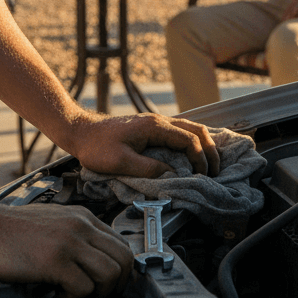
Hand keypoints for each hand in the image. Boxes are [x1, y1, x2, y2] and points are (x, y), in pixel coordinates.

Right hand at [0, 200, 131, 297]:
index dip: (122, 270)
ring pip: (111, 274)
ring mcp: (69, 242)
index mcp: (82, 217)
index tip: (109, 285)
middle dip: (118, 285)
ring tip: (76, 296)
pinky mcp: (54, 260)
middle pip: (125, 260)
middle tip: (97, 296)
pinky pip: (84, 288)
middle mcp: (81, 226)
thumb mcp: (52, 221)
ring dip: (98, 294)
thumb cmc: (8, 228)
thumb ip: (75, 234)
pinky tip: (56, 296)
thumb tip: (92, 259)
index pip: (122, 244)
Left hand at [66, 112, 220, 177]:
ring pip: (190, 128)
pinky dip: (192, 142)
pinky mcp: (151, 129)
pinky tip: (193, 155)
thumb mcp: (121, 162)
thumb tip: (172, 175)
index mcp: (155, 127)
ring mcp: (155, 123)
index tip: (202, 176)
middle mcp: (159, 121)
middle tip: (216, 170)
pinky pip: (179, 132)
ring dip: (203, 145)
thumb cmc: (97, 147)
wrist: (81, 131)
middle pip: (196, 129)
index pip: (189, 140)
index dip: (200, 158)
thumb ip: (148, 169)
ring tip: (209, 164)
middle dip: (210, 150)